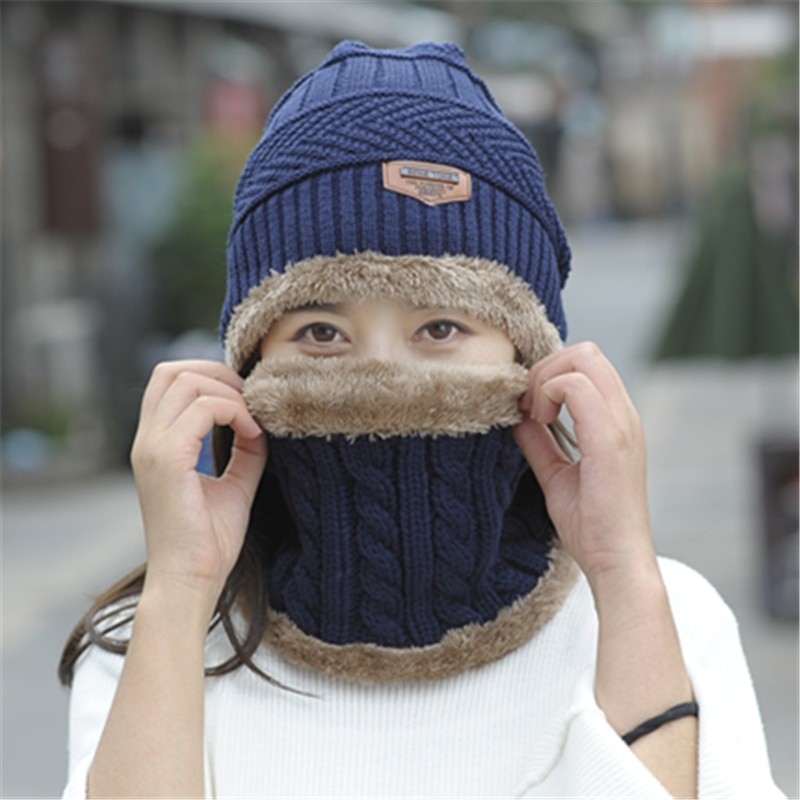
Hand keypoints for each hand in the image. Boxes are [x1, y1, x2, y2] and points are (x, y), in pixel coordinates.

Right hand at [130, 360, 266, 606]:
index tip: (246, 402)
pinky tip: (253, 432)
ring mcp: (152, 448)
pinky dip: (234, 411)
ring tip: (254, 420)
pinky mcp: (167, 460)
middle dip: (219, 373)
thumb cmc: (209, 541)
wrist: (192, 581)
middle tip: (251, 401)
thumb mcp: (234, 485)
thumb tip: (262, 422)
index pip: (169, 380)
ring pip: (187, 381)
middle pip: (172, 371)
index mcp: (156, 444)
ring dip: (229, 392)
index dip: (210, 376)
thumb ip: (245, 451)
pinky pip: (202, 409)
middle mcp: (146, 441)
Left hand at [513, 342, 656, 588]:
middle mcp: (624, 416)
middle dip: (547, 368)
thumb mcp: (556, 475)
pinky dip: (549, 393)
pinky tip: (537, 420)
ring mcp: (621, 425)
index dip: (551, 374)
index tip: (528, 407)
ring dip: (546, 378)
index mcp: (616, 422)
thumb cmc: (592, 526)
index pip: (587, 365)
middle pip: (586, 352)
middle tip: (528, 405)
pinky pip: (578, 388)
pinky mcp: (610, 440)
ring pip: (584, 359)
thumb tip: (519, 419)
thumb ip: (540, 443)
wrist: (616, 563)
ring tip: (533, 413)